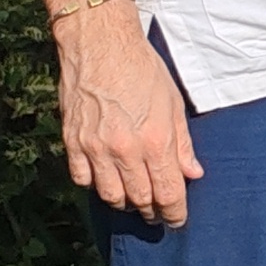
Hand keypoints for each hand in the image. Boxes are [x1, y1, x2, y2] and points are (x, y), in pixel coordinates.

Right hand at [59, 3, 201, 226]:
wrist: (100, 45)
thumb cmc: (142, 69)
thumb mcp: (174, 103)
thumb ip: (183, 143)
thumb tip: (193, 173)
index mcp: (155, 140)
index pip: (167, 193)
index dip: (174, 213)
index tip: (178, 220)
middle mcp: (125, 150)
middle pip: (139, 199)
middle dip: (152, 211)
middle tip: (158, 213)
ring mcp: (95, 148)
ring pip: (110, 195)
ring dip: (124, 202)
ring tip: (134, 200)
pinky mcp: (73, 142)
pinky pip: (82, 179)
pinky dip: (95, 185)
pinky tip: (106, 179)